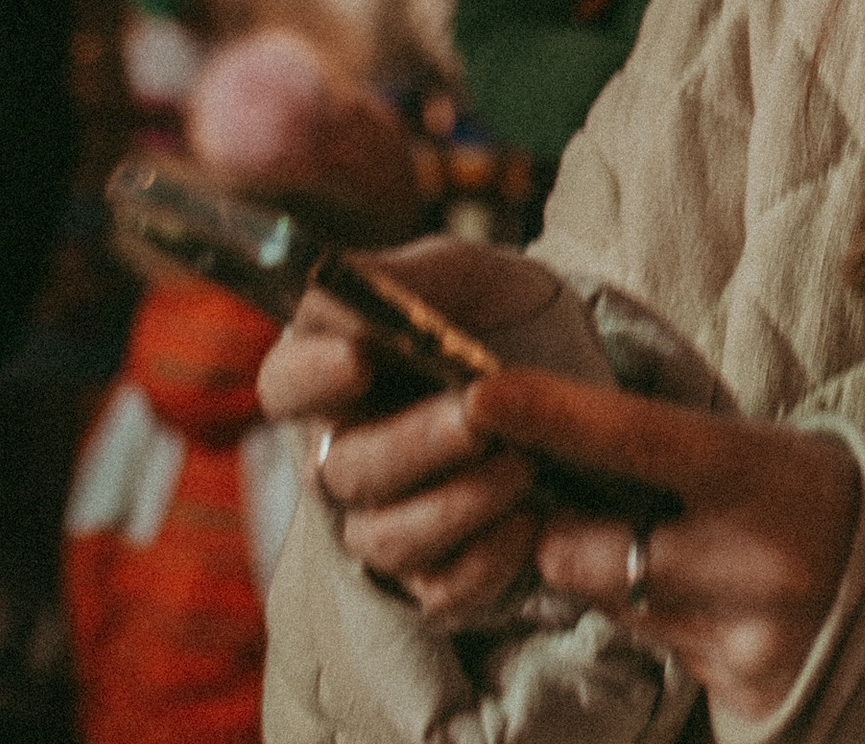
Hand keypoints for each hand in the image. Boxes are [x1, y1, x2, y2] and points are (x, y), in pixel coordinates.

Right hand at [256, 238, 554, 620]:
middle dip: (412, 442)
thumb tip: (335, 283)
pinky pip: (441, 590)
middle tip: (477, 412)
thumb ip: (399, 277)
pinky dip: (485, 560)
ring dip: (456, 504)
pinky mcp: (441, 571)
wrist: (580, 367)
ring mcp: (388, 519)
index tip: (359, 358)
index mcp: (333, 375)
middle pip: (340, 470)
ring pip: (386, 539)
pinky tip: (529, 522)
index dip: (311, 377)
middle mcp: (344, 456)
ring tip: (522, 463)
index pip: (284, 384)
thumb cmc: (501, 311)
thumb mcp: (464, 274)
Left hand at [467, 369, 861, 720]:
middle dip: (565, 531)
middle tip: (594, 507)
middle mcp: (747, 560)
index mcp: (758, 473)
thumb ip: (662, 455)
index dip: (554, 415)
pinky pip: (648, 653)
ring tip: (679, 552)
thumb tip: (552, 443)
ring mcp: (739, 639)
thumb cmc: (811, 490)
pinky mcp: (737, 696)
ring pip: (605, 605)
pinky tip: (712, 602)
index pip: (636, 438)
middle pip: (578, 551)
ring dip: (612, 579)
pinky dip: (659, 624)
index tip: (483, 394)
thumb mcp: (755, 449)